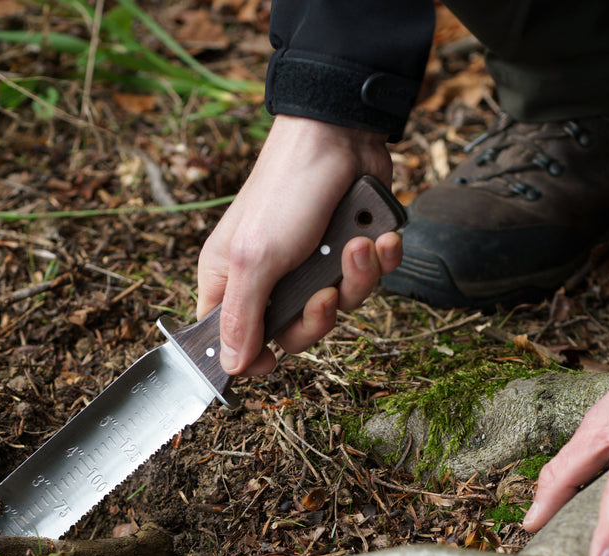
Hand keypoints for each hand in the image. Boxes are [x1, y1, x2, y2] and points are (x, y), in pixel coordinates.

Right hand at [198, 115, 402, 375]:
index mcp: (230, 280)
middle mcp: (268, 277)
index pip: (232, 340)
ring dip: (356, 277)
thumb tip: (229, 366)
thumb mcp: (256, 260)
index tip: (271, 362)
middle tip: (326, 293)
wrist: (340, 136)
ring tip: (359, 244)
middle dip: (320, 315)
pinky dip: (379, 258)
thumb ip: (242, 318)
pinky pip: (368, 280)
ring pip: (338, 307)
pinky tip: (378, 235)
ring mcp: (311, 265)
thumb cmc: (287, 190)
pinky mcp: (347, 251)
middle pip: (294, 333)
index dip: (252, 357)